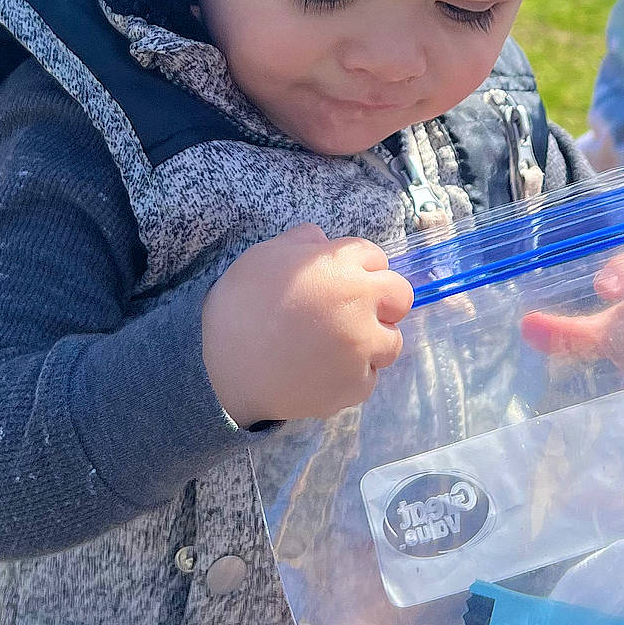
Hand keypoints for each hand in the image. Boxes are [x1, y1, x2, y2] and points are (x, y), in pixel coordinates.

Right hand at [202, 226, 411, 427]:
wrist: (223, 370)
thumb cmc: (239, 307)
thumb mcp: (262, 257)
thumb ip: (299, 243)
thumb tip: (322, 238)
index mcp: (340, 266)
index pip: (376, 257)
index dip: (359, 268)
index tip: (341, 281)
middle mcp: (360, 303)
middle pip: (400, 296)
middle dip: (382, 301)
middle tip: (351, 313)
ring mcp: (362, 347)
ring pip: (391, 342)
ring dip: (371, 342)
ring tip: (335, 348)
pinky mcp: (356, 386)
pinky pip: (369, 378)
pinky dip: (351, 377)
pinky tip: (321, 373)